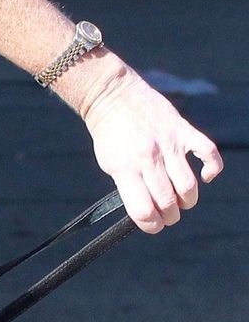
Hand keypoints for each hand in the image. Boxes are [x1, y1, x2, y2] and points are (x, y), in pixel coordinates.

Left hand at [78, 61, 222, 233]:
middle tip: (168, 215)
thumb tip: (149, 210)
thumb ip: (129, 186)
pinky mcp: (183, 129)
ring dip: (187, 200)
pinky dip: (212, 168)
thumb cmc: (109, 134)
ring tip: (182, 200)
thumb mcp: (110, 164)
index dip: (151, 225)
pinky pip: (208, 152)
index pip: (143, 211)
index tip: (153, 224)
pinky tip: (205, 176)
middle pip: (168, 203)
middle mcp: (148, 158)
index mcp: (125, 170)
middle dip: (170, 217)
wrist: (112, 95)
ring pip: (188, 185)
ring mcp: (168, 143)